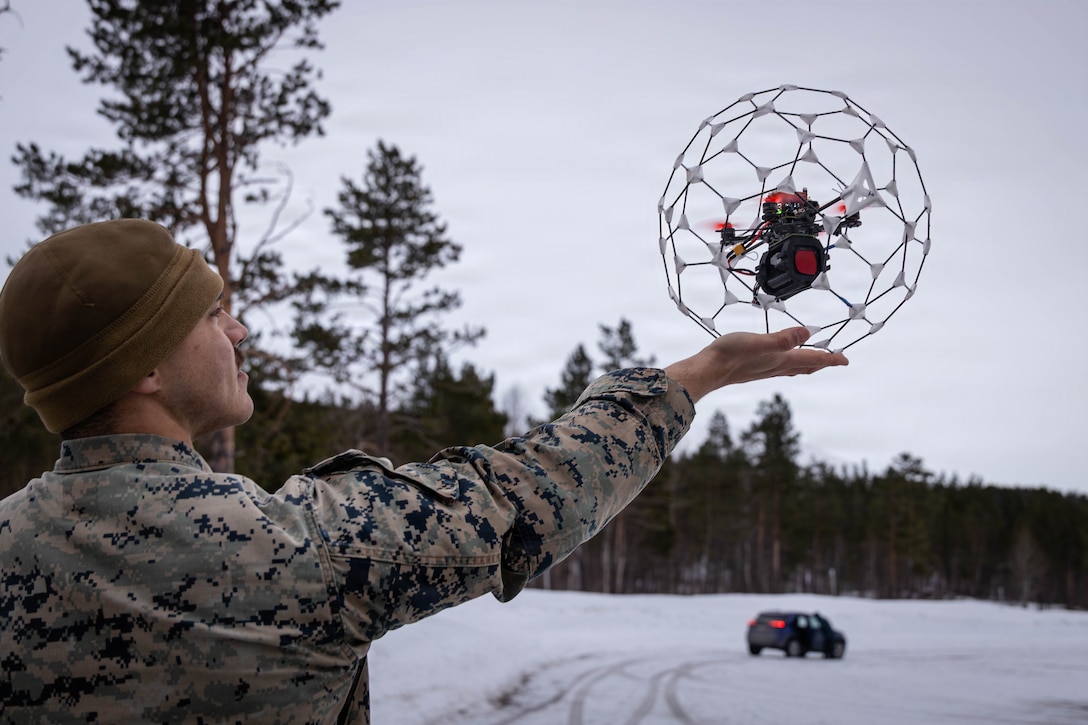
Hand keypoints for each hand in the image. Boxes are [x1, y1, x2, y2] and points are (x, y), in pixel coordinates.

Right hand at [663, 327, 847, 402]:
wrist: (708, 370)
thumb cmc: (730, 354)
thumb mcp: (757, 341)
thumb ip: (782, 339)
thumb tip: (807, 333)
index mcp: (780, 359)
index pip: (811, 359)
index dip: (830, 358)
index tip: (846, 359)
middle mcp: (775, 366)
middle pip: (805, 366)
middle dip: (822, 363)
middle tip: (836, 360)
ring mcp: (765, 369)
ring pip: (793, 368)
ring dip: (807, 364)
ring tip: (814, 361)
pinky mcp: (754, 368)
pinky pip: (780, 366)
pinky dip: (789, 363)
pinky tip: (780, 361)